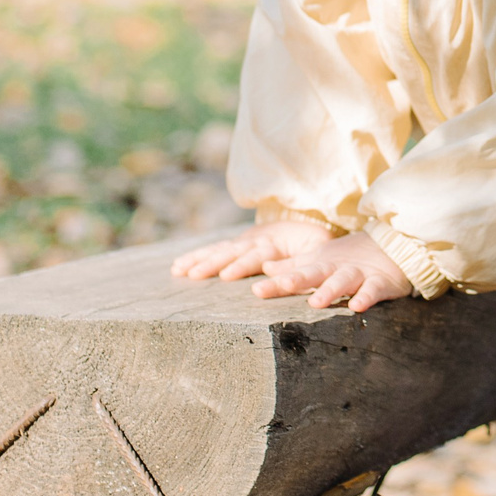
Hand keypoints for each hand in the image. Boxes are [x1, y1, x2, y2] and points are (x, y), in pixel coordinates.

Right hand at [171, 219, 331, 281]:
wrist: (308, 219)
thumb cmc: (316, 241)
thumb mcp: (317, 248)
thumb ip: (300, 259)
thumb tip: (271, 270)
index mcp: (276, 242)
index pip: (257, 255)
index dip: (242, 265)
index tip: (227, 276)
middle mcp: (255, 239)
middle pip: (232, 252)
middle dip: (212, 264)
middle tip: (193, 276)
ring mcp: (244, 240)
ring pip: (219, 249)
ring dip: (198, 259)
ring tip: (178, 270)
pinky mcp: (237, 244)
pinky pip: (214, 250)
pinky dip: (196, 256)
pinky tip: (177, 266)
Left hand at [251, 228, 415, 311]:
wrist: (393, 246)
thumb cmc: (350, 257)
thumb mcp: (320, 259)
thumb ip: (293, 266)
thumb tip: (265, 267)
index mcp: (321, 266)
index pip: (295, 275)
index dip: (276, 283)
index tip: (255, 290)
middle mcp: (336, 269)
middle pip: (315, 274)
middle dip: (297, 279)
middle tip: (283, 285)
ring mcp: (358, 275)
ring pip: (343, 281)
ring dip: (330, 290)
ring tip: (316, 302)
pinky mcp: (380, 282)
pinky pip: (373, 290)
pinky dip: (366, 296)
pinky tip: (358, 306)